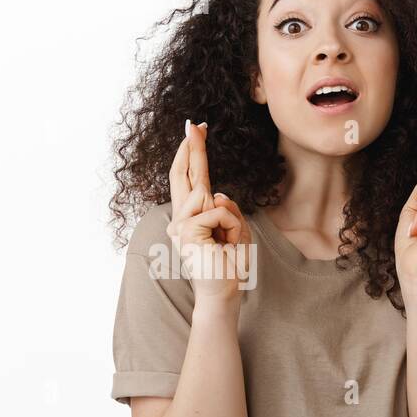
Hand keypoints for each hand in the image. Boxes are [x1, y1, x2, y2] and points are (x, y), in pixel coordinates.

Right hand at [166, 120, 252, 301]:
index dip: (192, 154)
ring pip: (212, 198)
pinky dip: (231, 227)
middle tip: (195, 123)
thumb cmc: (230, 265)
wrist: (223, 293)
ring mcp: (180, 224)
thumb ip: (226, 207)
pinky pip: (218, 211)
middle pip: (184, 174)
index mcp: (191, 217)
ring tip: (229, 244)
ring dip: (231, 220)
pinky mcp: (186, 230)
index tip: (196, 131)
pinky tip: (225, 245)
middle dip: (192, 148)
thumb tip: (214, 193)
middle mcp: (181, 218)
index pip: (189, 179)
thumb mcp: (236, 229)